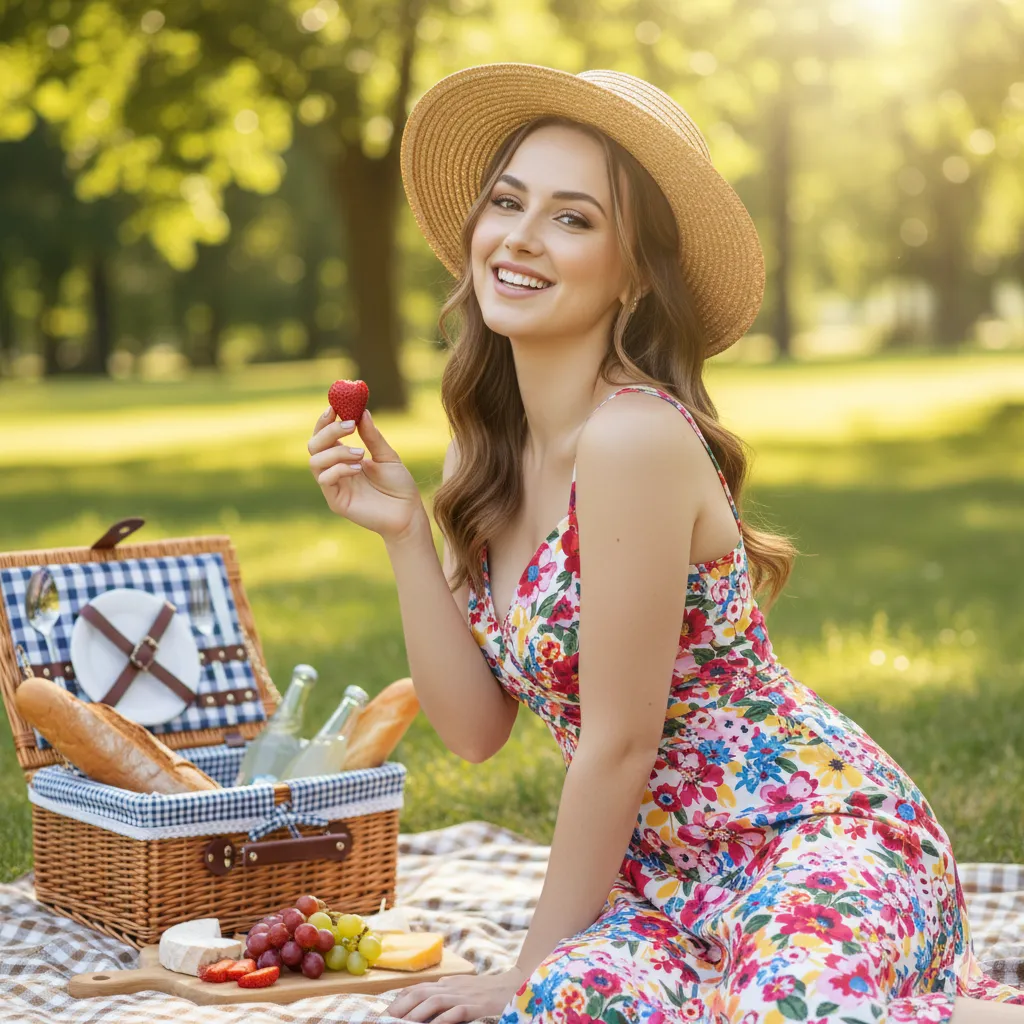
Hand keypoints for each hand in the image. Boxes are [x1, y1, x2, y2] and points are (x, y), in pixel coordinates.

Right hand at [307, 406, 425, 542]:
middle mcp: (335, 470)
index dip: (326, 420)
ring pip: (315, 462)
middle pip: (314, 445)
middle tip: (349, 425)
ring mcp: (334, 486)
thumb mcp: (387, 456)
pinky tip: (359, 468)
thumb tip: (362, 411)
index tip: (335, 406)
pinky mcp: (336, 501)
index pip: (325, 435)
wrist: (408, 513)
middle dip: (328, 431)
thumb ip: (372, 436)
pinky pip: (325, 480)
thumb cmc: (399, 486)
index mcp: (344, 457)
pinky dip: (339, 469)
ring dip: (336, 452)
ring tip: (360, 453)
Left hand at [383, 966, 527, 1022]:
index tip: (386, 1011)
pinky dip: (440, 1020)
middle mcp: (451, 986)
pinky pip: (454, 1013)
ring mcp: (462, 995)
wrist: (513, 986)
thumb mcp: (462, 989)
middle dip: (401, 1006)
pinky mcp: (474, 1006)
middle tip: (387, 1020)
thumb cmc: (486, 991)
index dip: (400, 998)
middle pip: (420, 992)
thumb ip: (445, 994)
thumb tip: (423, 1003)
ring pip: (432, 1001)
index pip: (418, 987)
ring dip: (415, 1014)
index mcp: (447, 982)